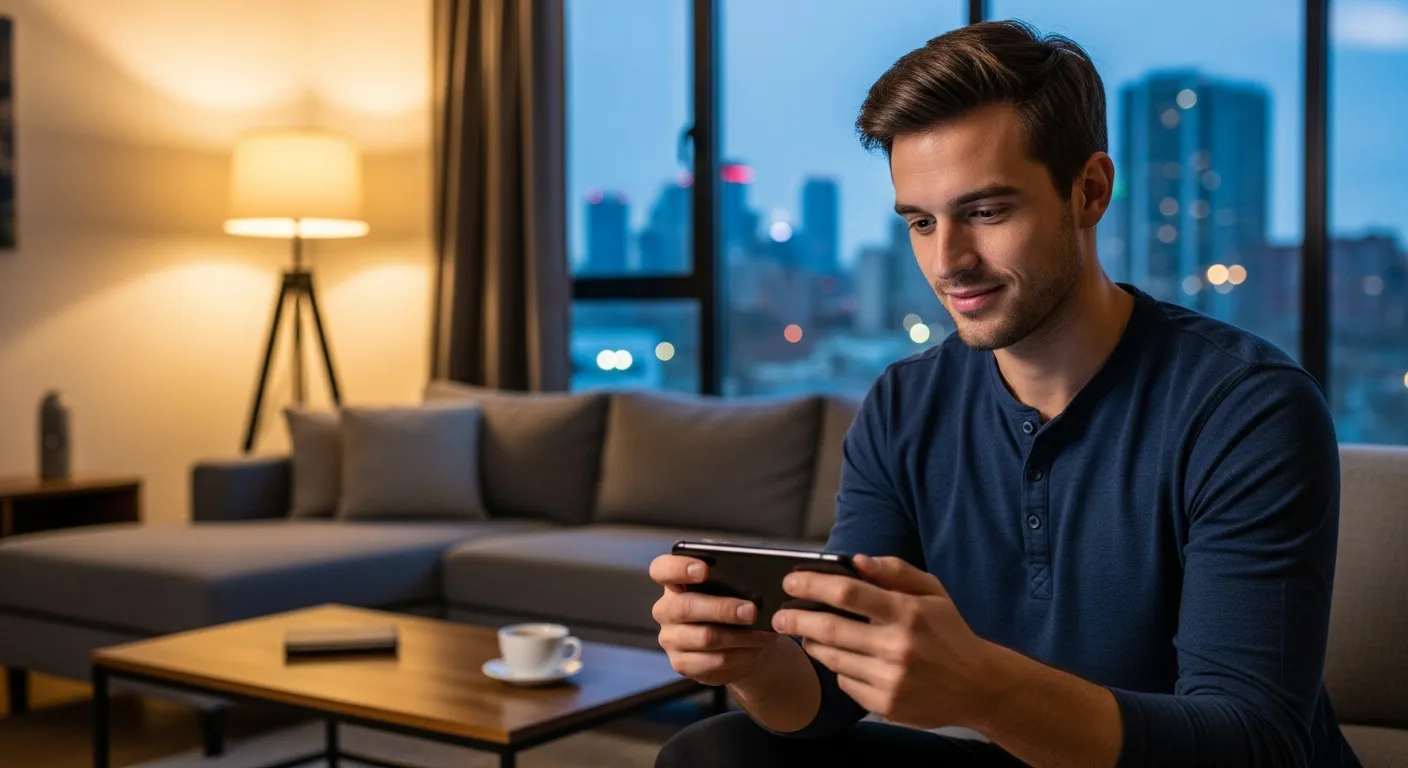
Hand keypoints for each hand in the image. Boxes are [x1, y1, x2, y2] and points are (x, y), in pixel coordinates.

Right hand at [649, 554, 778, 685]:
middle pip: (685, 607)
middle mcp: (666, 609)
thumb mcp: (731, 589)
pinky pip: (712, 661)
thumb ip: (733, 582)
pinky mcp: (682, 663)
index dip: (679, 568)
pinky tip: (754, 649)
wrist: (736, 643)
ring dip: (739, 636)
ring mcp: (670, 638)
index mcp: (674, 582)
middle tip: (751, 611)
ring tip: (763, 634)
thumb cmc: (732, 604)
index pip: (662, 569)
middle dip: (722, 609)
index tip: (704, 570)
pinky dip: (739, 655)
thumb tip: (753, 586)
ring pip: (704, 637)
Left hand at [771, 554, 998, 730]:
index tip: (790, 583)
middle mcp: (897, 646)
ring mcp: (891, 678)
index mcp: (908, 612)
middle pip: (829, 629)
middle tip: (780, 616)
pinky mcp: (886, 704)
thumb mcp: (933, 592)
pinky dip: (838, 670)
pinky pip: (845, 683)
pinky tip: (846, 661)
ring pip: (832, 659)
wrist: (979, 685)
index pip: (848, 593)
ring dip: (813, 645)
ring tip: (807, 635)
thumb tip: (858, 559)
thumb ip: (896, 572)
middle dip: (795, 620)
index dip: (812, 585)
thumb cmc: (950, 633)